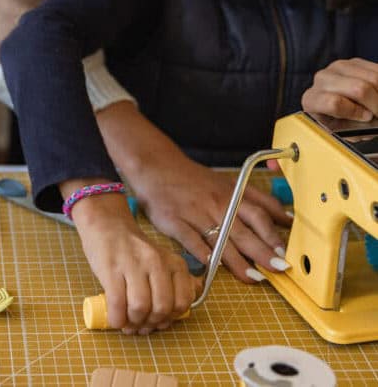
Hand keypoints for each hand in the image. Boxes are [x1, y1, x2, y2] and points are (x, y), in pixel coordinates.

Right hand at [70, 191, 197, 333]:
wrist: (106, 225)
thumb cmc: (134, 249)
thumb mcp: (162, 260)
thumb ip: (175, 283)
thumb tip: (178, 312)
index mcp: (174, 262)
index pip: (182, 302)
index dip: (170, 319)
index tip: (158, 321)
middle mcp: (157, 262)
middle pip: (161, 307)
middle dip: (150, 323)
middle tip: (141, 325)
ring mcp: (133, 264)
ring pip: (140, 307)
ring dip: (133, 323)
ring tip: (127, 322)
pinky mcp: (110, 269)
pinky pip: (117, 304)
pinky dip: (117, 319)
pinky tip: (115, 319)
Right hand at [97, 102, 291, 283]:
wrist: (156, 166)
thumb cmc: (194, 178)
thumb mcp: (229, 183)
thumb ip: (258, 201)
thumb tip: (288, 218)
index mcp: (231, 194)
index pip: (258, 215)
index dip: (273, 235)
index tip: (286, 253)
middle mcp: (216, 205)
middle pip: (243, 231)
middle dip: (263, 252)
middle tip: (278, 269)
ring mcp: (194, 214)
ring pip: (220, 240)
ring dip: (238, 261)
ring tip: (253, 278)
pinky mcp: (174, 221)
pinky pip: (190, 240)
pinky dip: (201, 253)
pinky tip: (212, 266)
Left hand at [302, 58, 377, 121]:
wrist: (339, 106)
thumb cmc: (341, 122)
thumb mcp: (343, 131)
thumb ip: (354, 127)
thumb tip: (370, 119)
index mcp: (312, 99)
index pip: (334, 103)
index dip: (356, 112)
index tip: (367, 118)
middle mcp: (321, 79)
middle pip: (359, 89)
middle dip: (377, 104)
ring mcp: (337, 68)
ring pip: (373, 79)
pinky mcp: (354, 61)